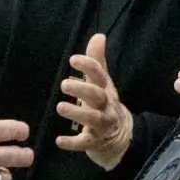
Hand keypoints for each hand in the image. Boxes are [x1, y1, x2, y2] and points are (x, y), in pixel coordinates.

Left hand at [57, 34, 133, 169]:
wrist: (121, 137)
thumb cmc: (106, 105)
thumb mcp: (103, 83)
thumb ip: (97, 61)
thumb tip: (98, 35)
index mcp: (106, 90)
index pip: (99, 75)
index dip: (88, 66)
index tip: (73, 60)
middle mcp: (106, 106)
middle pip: (97, 96)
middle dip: (82, 89)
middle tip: (64, 84)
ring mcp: (102, 125)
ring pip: (92, 118)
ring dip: (77, 113)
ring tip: (60, 107)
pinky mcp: (94, 142)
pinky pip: (84, 143)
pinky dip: (72, 143)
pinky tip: (59, 141)